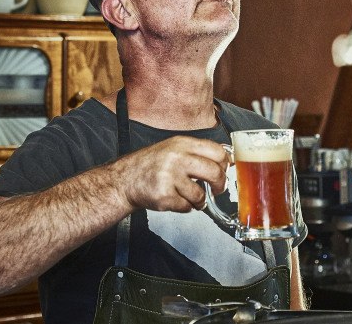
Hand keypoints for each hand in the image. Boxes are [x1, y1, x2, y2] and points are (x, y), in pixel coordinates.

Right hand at [110, 136, 230, 212]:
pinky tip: (175, 199)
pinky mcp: (164, 196)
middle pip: (214, 173)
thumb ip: (196, 152)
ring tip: (188, 196)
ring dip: (198, 200)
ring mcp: (169, 177)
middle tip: (217, 189)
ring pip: (200, 194)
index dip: (225, 163)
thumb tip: (226, 160)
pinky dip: (184, 207)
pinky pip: (187, 207)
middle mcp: (176, 158)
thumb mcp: (173, 148)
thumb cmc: (151, 165)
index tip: (225, 170)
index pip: (217, 151)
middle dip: (220, 185)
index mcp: (181, 144)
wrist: (125, 180)